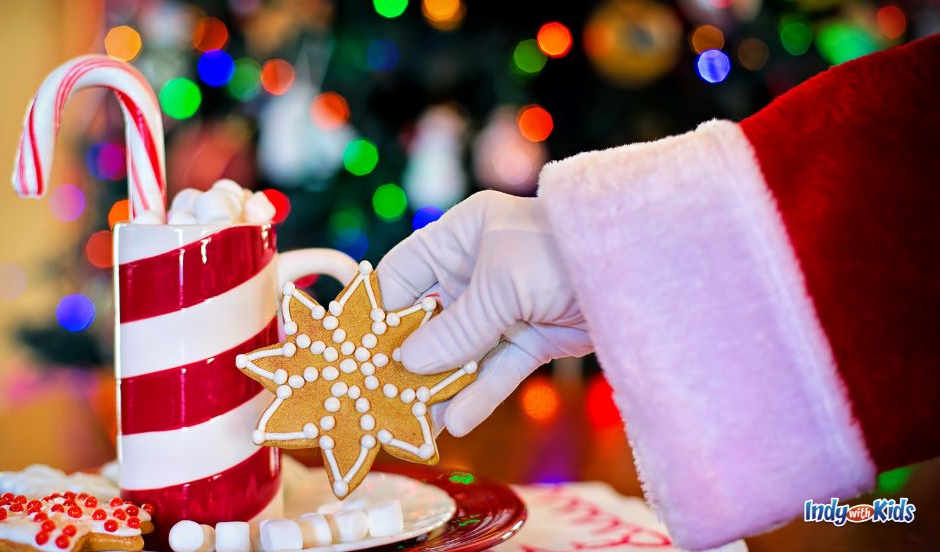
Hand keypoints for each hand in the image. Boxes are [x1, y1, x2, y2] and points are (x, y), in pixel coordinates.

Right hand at [376, 190, 592, 435]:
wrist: (642, 269)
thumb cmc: (563, 252)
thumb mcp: (502, 283)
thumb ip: (456, 327)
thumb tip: (407, 363)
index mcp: (460, 237)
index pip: (402, 274)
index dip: (379, 312)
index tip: (354, 351)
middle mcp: (476, 270)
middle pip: (427, 320)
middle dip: (406, 359)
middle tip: (378, 397)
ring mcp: (503, 306)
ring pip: (460, 352)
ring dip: (439, 386)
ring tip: (412, 424)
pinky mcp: (530, 337)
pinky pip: (495, 369)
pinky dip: (478, 394)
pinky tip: (455, 422)